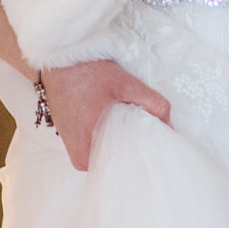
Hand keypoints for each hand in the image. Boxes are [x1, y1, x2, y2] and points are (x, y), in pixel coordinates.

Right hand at [37, 58, 170, 171]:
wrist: (58, 60)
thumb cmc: (87, 72)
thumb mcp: (125, 84)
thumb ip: (153, 104)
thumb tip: (170, 127)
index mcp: (87, 150)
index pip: (122, 168)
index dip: (142, 157)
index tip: (156, 148)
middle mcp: (78, 157)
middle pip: (116, 164)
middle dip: (134, 152)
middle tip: (150, 136)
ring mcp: (73, 150)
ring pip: (107, 157)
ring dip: (122, 144)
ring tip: (135, 128)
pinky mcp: (72, 141)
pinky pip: (98, 149)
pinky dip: (111, 140)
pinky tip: (121, 126)